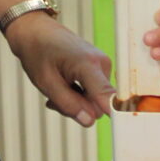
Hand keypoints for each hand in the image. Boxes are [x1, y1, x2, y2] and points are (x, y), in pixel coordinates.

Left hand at [5, 11, 111, 126]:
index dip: (115, 117)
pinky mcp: (99, 67)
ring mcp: (102, 65)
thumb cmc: (37, 52)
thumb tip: (89, 121)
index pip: (109, 98)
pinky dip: (77, 94)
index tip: (124, 131)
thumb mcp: (46, 83)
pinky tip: (62, 86)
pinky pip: (93, 92)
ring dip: (74, 101)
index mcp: (89, 65)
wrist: (35, 29)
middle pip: (98, 104)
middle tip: (53, 101)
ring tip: (54, 90)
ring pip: (94, 100)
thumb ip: (67, 104)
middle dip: (77, 108)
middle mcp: (102, 64)